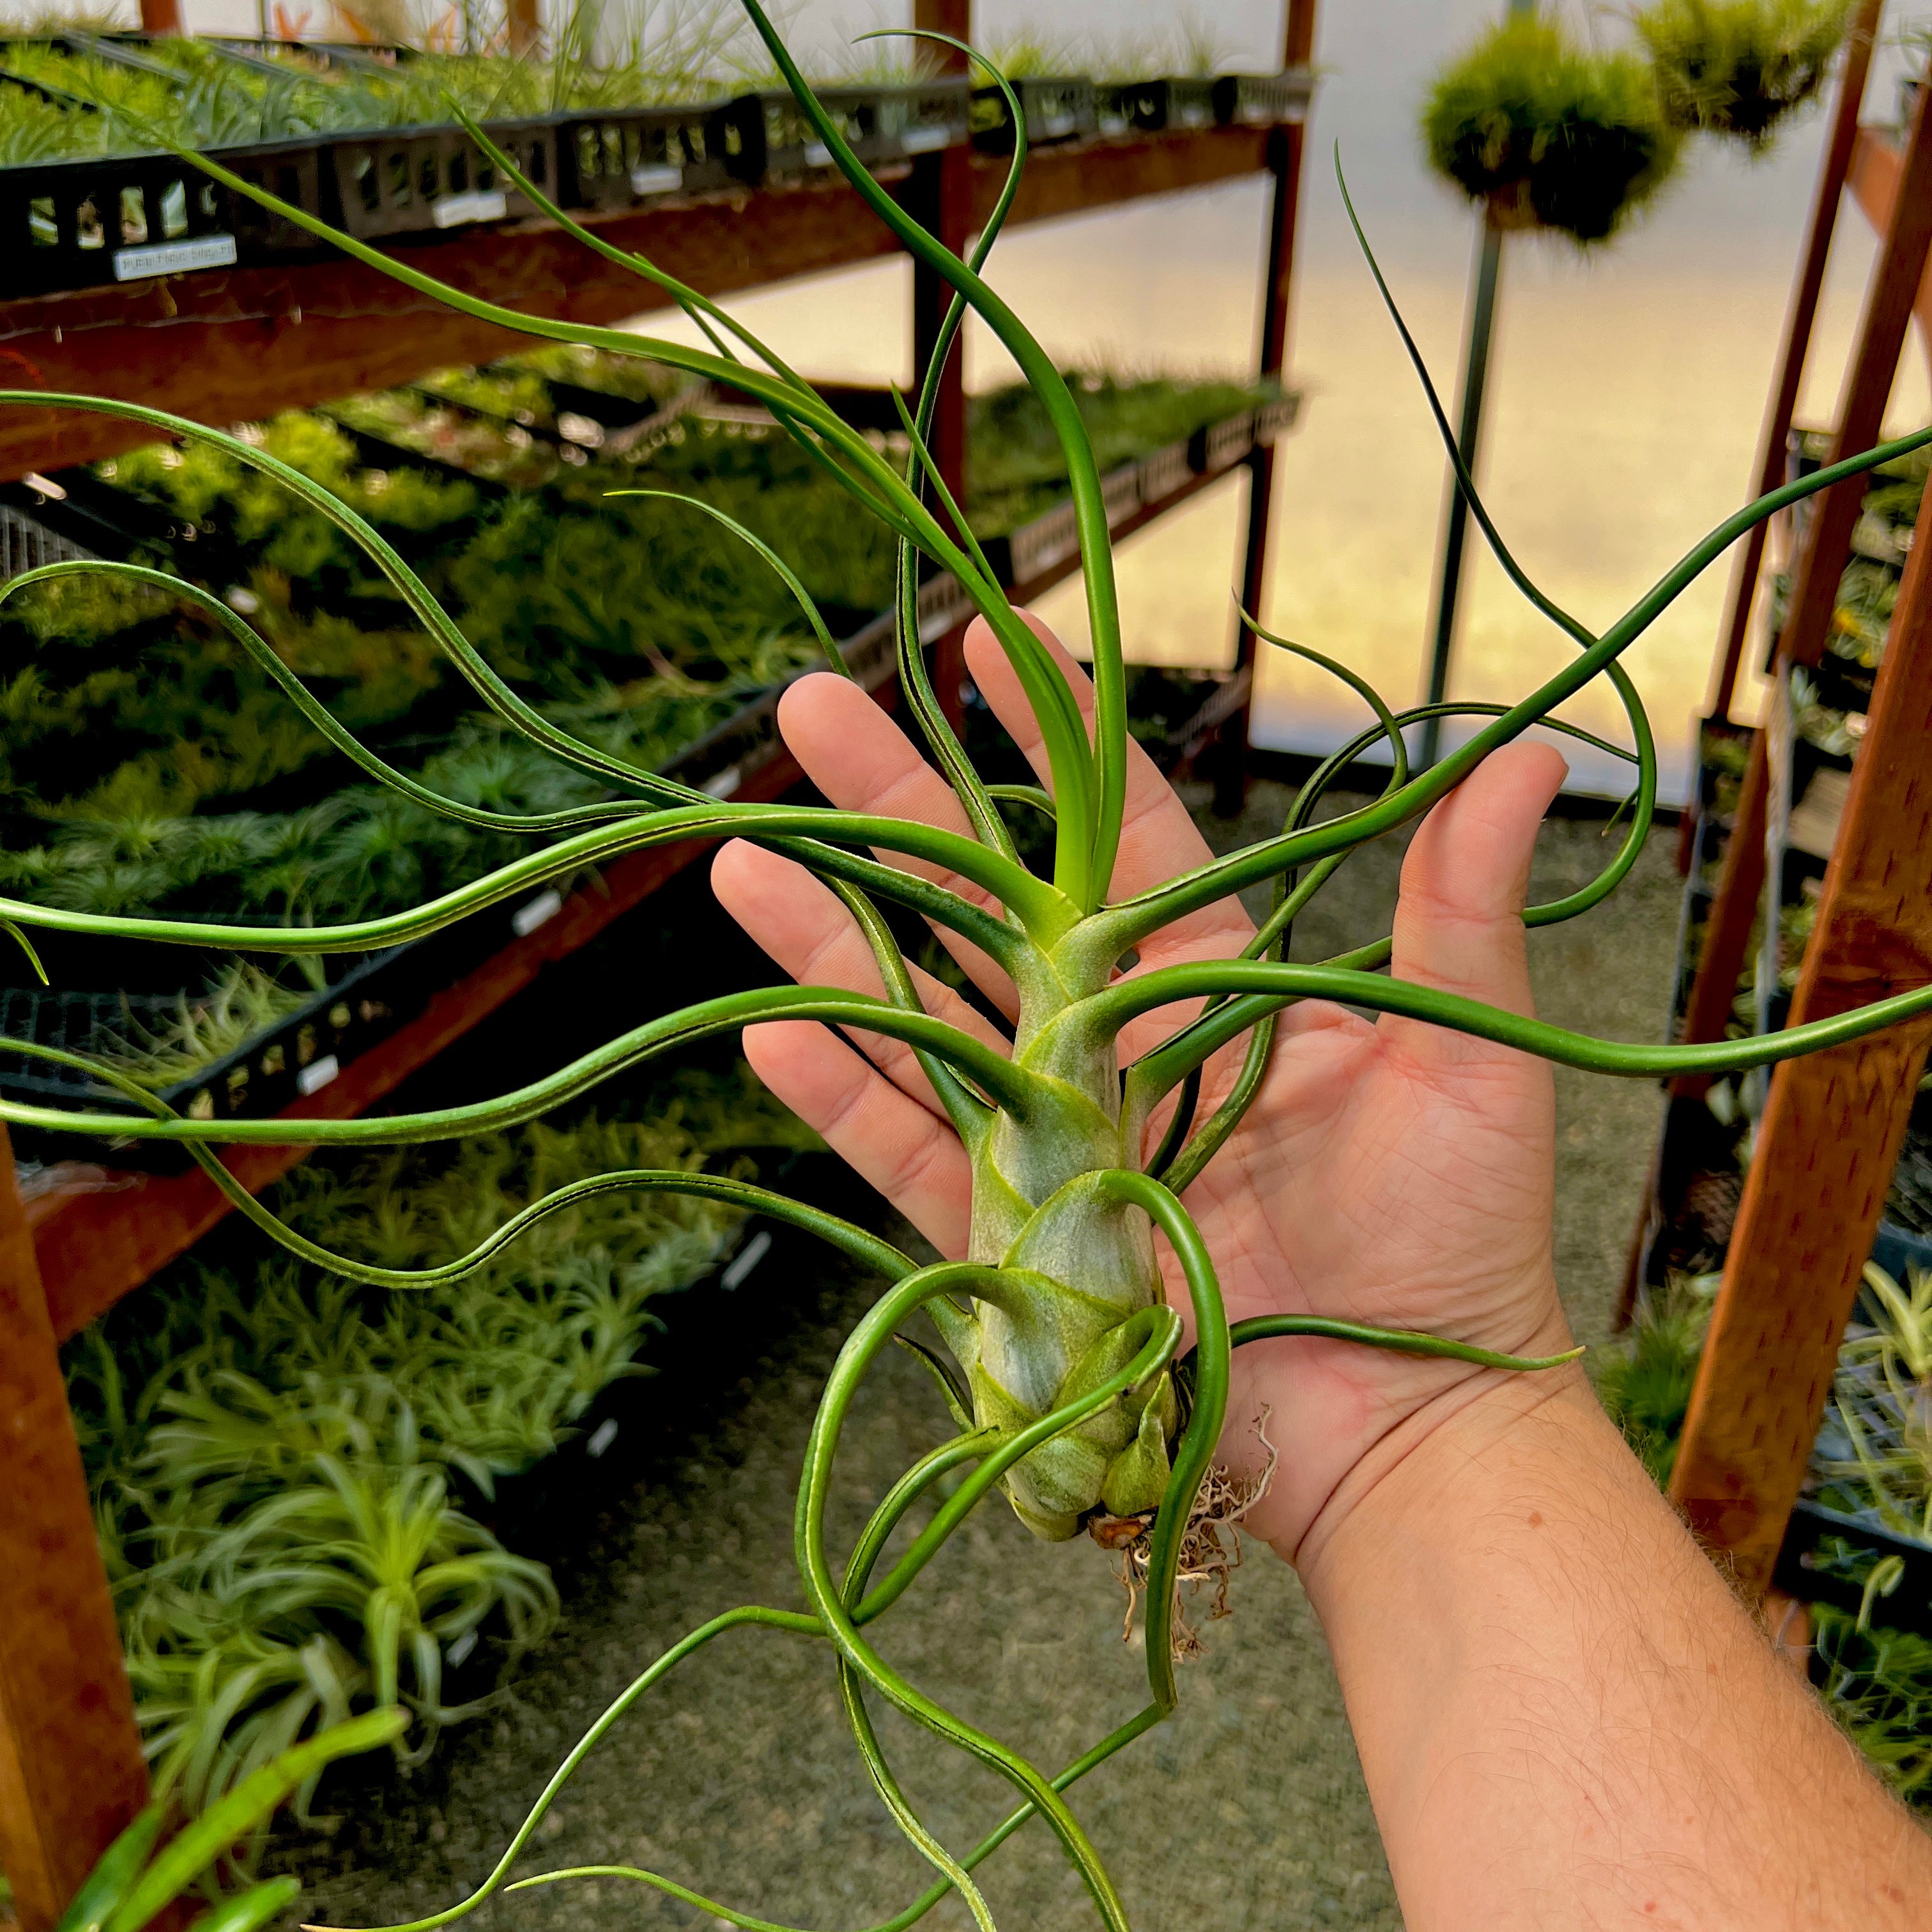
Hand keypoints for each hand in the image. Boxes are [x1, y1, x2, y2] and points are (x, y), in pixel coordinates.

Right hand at [710, 615, 1574, 1565]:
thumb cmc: (1456, 1244)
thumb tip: (1531, 751)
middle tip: (808, 709)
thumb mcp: (1465, 1054)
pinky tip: (771, 1029)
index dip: (1053, 739)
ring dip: (831, 938)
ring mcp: (1059, 1141)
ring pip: (925, 1017)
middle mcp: (1119, 1050)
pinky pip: (915, 1156)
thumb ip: (1461, 907)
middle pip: (987, 906)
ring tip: (738, 854)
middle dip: (900, 804)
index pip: (1118, 836)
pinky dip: (845, 1098)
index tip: (990, 643)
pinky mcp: (1019, 1239)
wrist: (1406, 1433)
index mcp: (1213, 987)